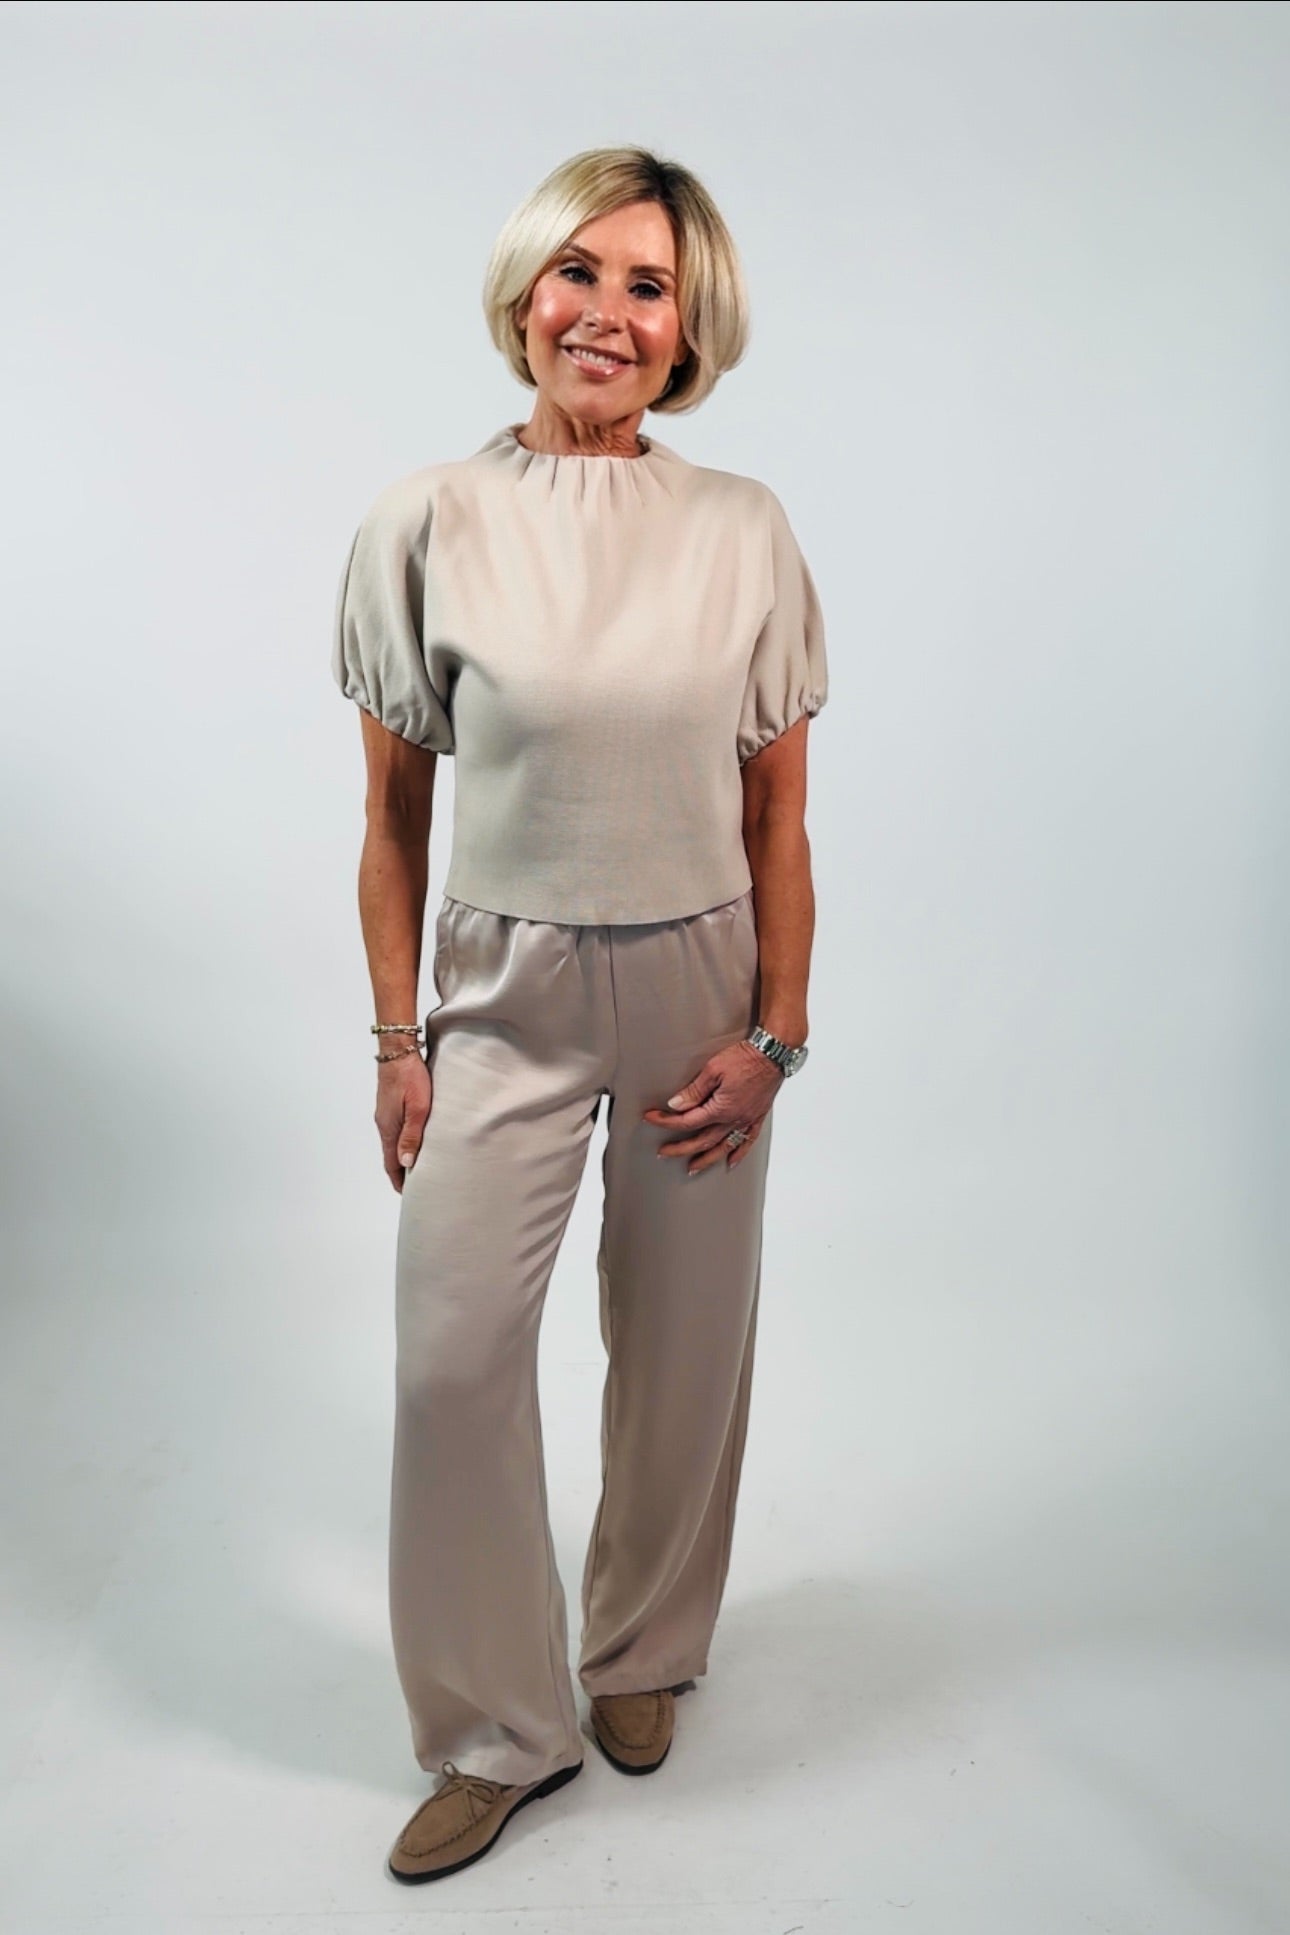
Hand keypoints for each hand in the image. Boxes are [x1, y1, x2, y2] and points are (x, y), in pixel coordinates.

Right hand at [375, 1050, 430, 1192]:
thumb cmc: (410, 1076)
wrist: (398, 1050)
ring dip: (402, 1156)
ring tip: (418, 1167)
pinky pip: (395, 1130)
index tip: (408, 1195)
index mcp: (389, 1128)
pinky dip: (403, 1142)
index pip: (391, 1164)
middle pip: (390, 1156)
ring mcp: (385, 1114)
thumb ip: (413, 1136)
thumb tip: (406, 1163)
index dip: (399, 1181)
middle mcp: (384, 1124)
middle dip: (401, 1173)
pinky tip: (414, 1140)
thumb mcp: (418, 1108)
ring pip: (393, 1142)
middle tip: (416, 1186)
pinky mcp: (390, 1105)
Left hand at [642, 1039, 783, 1175]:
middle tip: (663, 1153)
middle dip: (680, 1148)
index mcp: (720, 1109)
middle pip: (702, 1140)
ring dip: (707, 1159)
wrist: (773, 1053)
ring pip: (723, 1147)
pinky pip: (748, 1141)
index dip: (666, 1122)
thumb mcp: (713, 1070)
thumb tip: (675, 1105)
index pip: (687, 1121)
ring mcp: (747, 1120)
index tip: (651, 1119)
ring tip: (693, 1168)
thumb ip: (694, 1091)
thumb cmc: (744, 1057)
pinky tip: (730, 1162)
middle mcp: (734, 1119)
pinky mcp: (757, 1116)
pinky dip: (739, 1154)